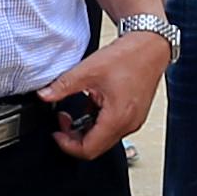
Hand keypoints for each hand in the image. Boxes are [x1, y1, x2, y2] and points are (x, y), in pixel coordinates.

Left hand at [37, 20, 174, 157]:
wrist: (151, 46)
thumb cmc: (129, 56)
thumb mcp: (88, 70)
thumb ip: (63, 86)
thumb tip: (44, 95)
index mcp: (117, 118)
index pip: (88, 149)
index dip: (67, 144)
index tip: (57, 133)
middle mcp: (128, 124)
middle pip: (95, 147)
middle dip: (74, 136)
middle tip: (63, 119)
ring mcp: (133, 121)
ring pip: (103, 138)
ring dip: (86, 128)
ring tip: (78, 107)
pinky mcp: (135, 115)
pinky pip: (112, 127)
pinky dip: (98, 121)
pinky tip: (93, 102)